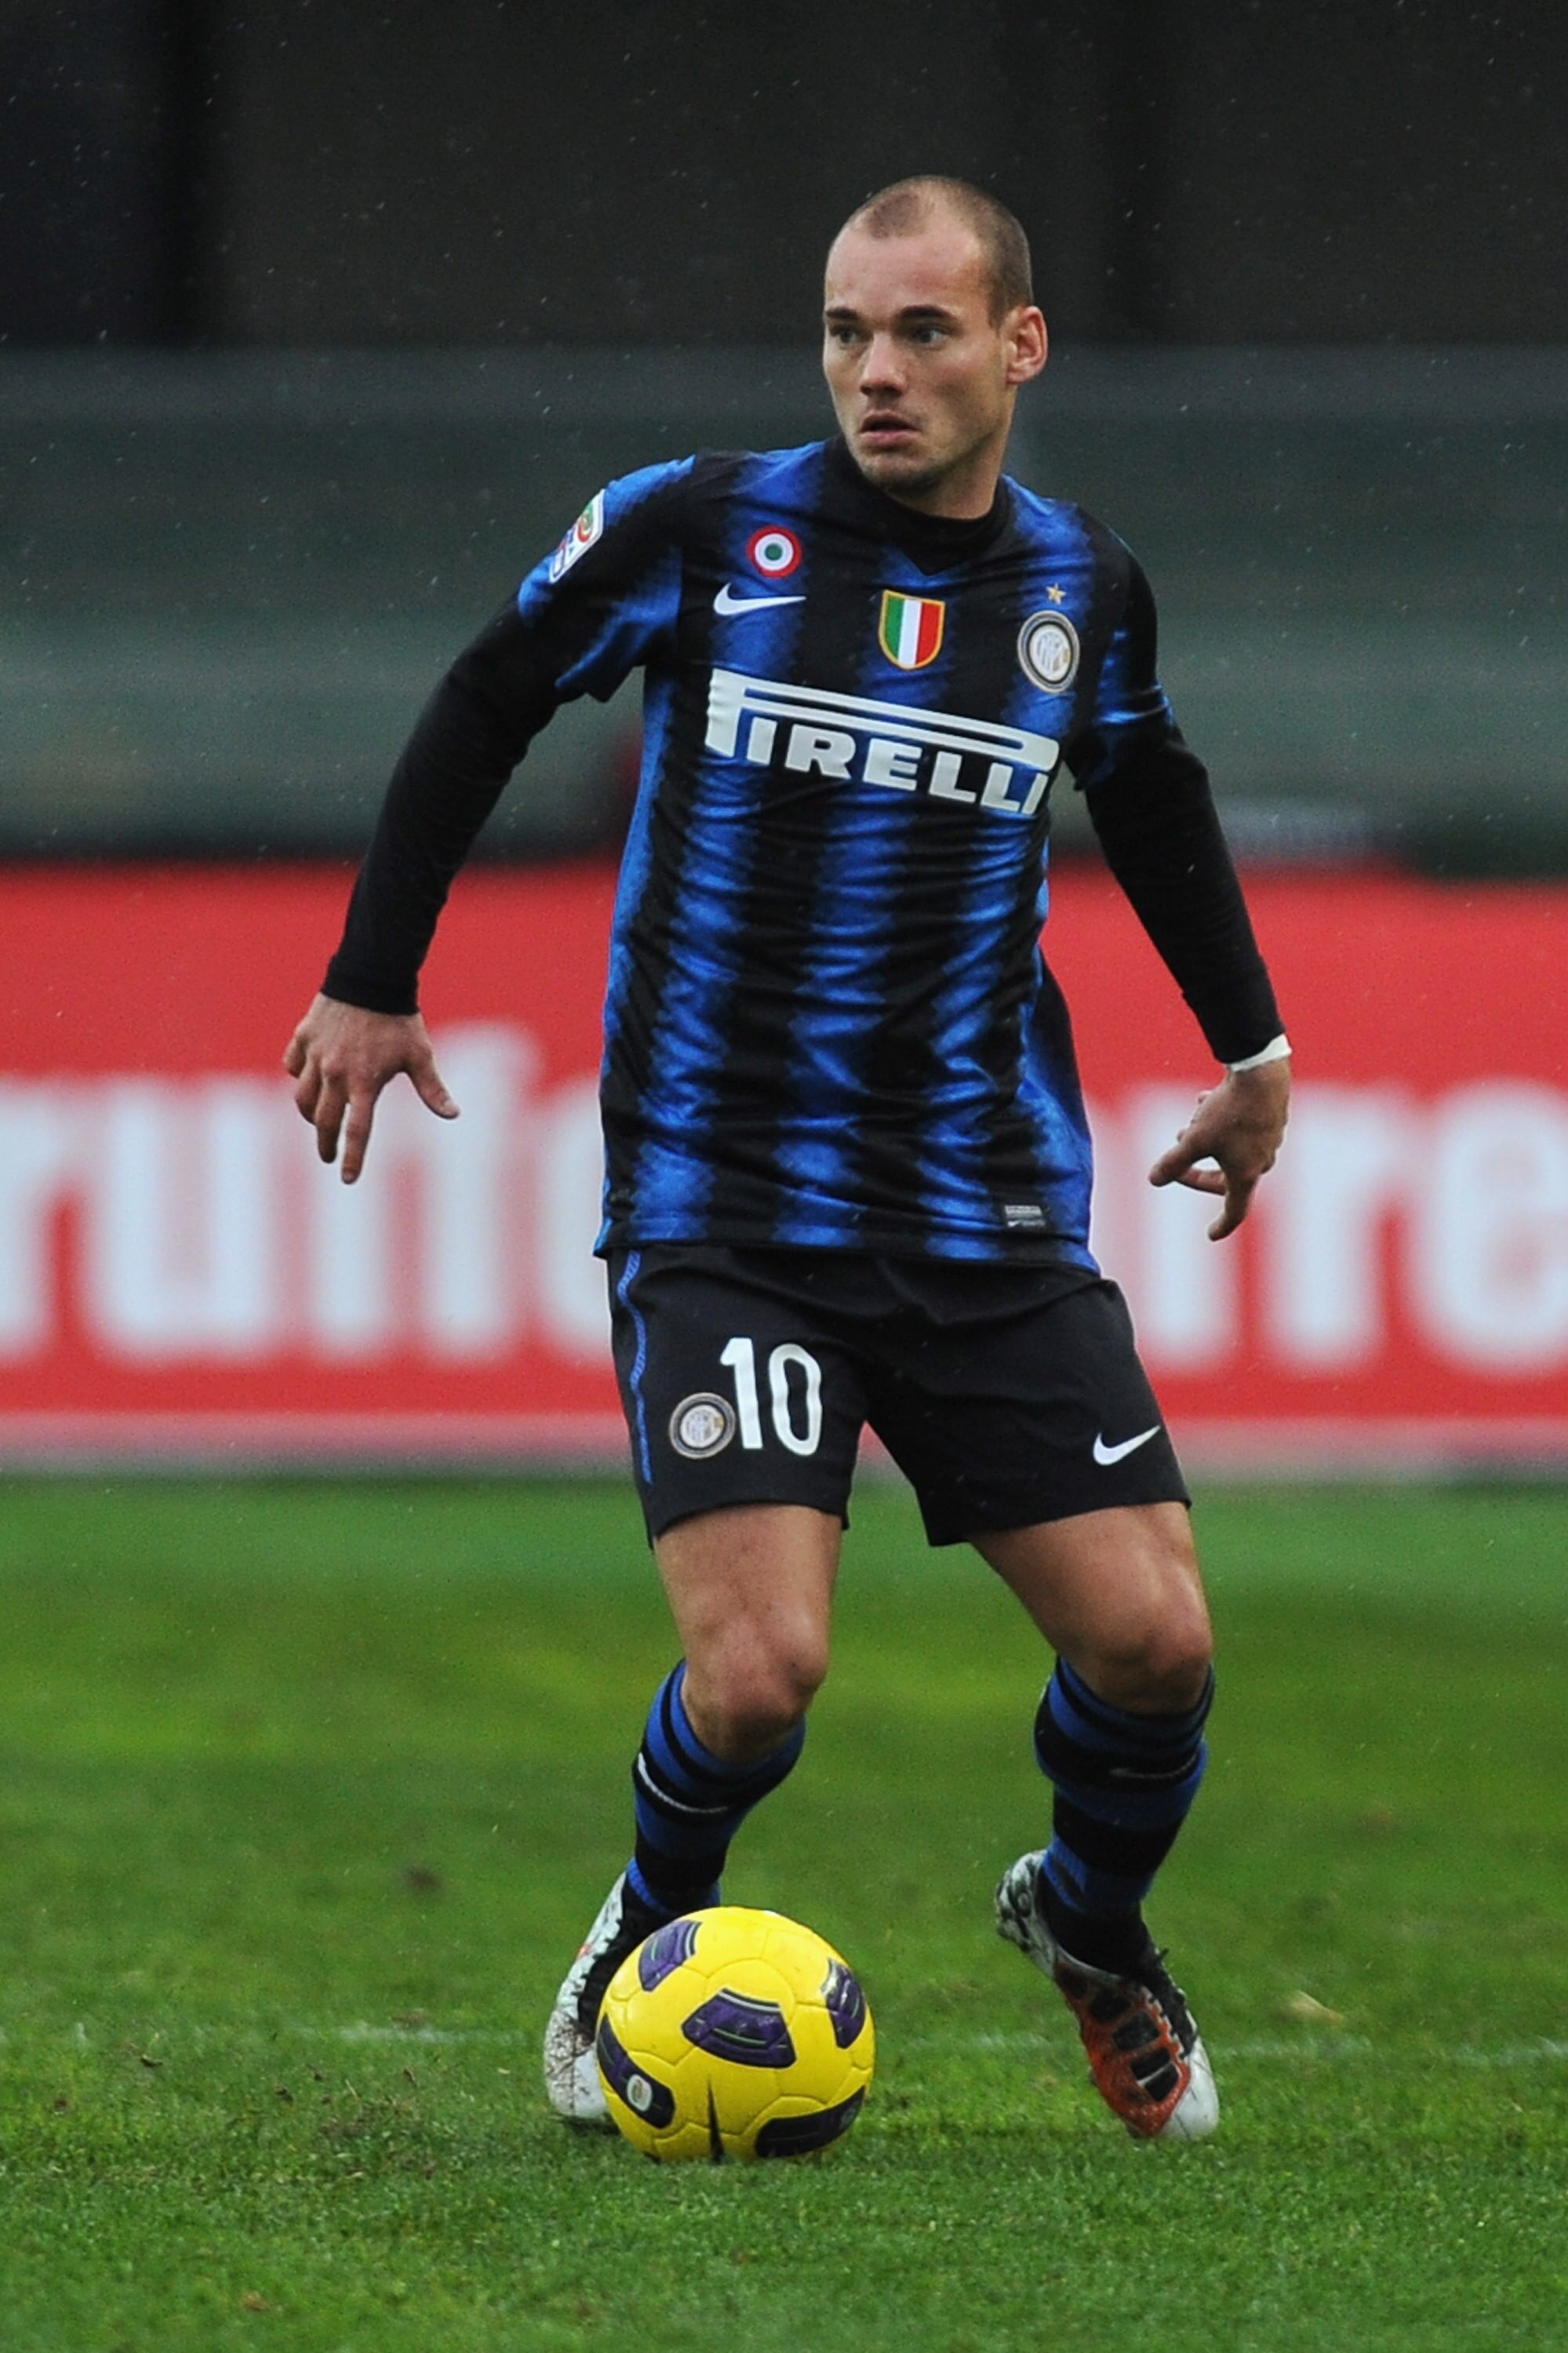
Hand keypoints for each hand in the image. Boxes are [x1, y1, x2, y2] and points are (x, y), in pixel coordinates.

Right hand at [283, 993, 458, 1182]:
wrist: (372, 977)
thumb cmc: (400, 1019)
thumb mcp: (420, 1055)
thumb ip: (433, 1089)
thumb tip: (453, 1115)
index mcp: (364, 1083)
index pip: (356, 1131)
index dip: (353, 1158)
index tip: (348, 1179)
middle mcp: (335, 1074)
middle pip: (322, 1121)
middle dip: (325, 1143)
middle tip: (328, 1156)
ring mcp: (315, 1055)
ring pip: (301, 1096)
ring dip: (308, 1114)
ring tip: (316, 1122)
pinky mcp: (303, 1037)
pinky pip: (292, 1064)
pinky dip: (297, 1074)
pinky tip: (305, 1078)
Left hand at [1147, 1058, 1290, 1240]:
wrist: (1262, 1073)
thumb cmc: (1230, 1112)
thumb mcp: (1194, 1139)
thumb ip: (1173, 1162)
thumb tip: (1154, 1180)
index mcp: (1246, 1175)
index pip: (1235, 1211)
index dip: (1221, 1225)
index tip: (1211, 1234)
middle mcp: (1261, 1161)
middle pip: (1228, 1179)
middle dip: (1199, 1172)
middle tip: (1177, 1163)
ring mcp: (1269, 1140)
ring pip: (1231, 1149)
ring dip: (1206, 1142)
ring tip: (1186, 1127)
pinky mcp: (1270, 1118)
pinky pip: (1240, 1128)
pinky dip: (1220, 1122)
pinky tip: (1203, 1100)